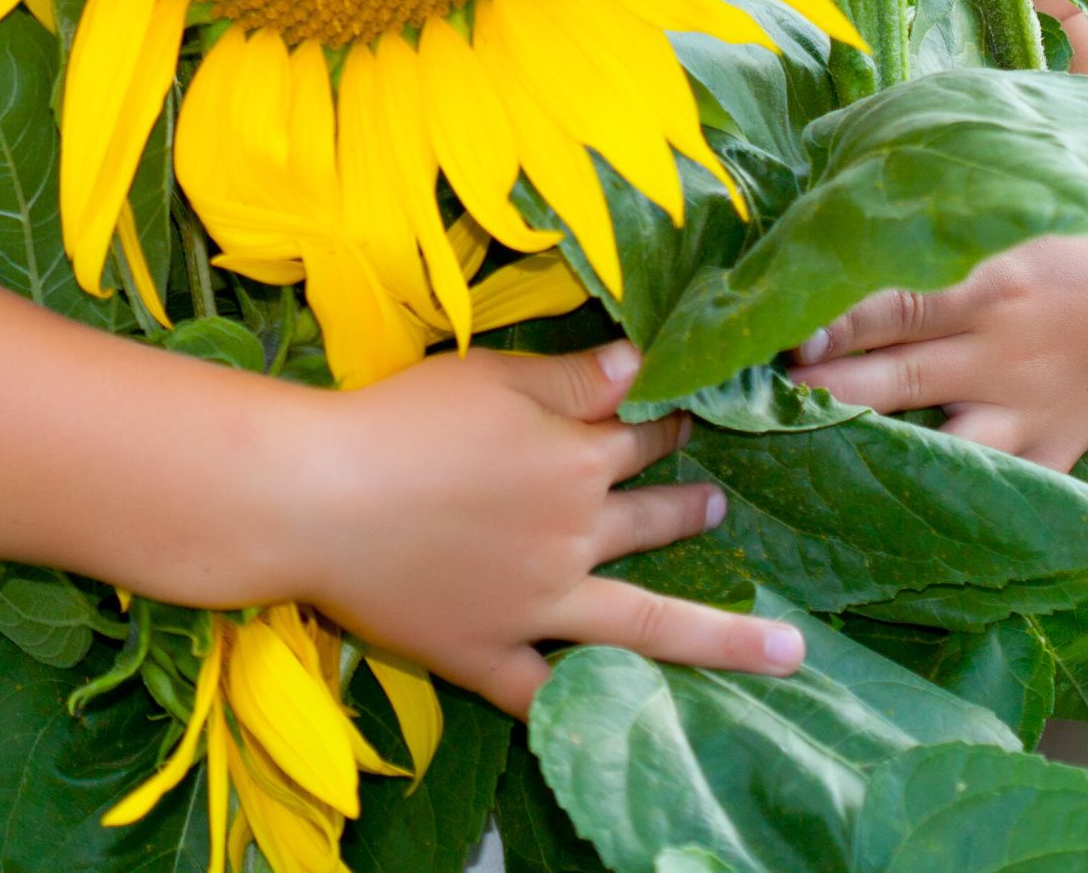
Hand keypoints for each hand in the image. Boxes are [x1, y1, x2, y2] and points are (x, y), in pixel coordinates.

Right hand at [273, 339, 805, 715]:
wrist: (316, 496)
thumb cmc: (399, 420)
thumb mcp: (493, 375)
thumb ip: (575, 377)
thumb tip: (646, 367)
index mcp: (574, 462)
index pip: (639, 435)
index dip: (668, 421)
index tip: (691, 415)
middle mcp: (572, 538)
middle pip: (648, 522)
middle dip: (688, 510)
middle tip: (720, 506)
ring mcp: (536, 607)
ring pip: (640, 627)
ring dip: (712, 633)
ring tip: (770, 643)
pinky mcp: (485, 654)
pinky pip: (544, 693)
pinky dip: (583, 707)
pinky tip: (624, 720)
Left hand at [786, 0, 1087, 469]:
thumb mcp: (1036, 89)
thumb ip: (977, 45)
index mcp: (989, 258)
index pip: (871, 297)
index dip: (804, 318)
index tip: (746, 325)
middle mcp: (1001, 337)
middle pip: (875, 372)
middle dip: (802, 386)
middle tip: (728, 392)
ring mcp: (1031, 394)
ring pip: (924, 437)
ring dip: (850, 444)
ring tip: (781, 447)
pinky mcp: (1060, 435)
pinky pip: (997, 486)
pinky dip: (943, 498)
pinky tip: (879, 507)